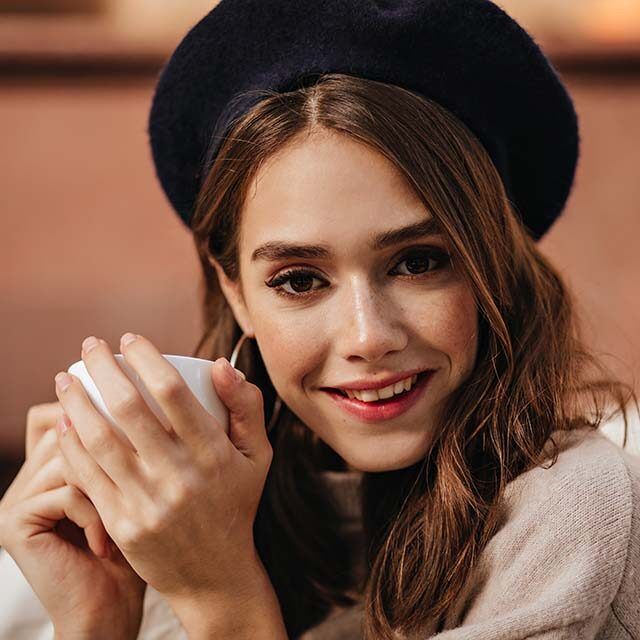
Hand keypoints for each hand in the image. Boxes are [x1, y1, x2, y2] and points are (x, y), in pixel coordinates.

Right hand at [0, 402, 146, 639]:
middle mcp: (31, 476)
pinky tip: (104, 546)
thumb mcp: (136, 486)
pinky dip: (94, 517)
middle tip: (135, 490)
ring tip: (120, 525)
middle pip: (72, 431)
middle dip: (111, 459)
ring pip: (71, 458)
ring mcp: (18, 498)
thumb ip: (128, 446)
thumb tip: (145, 397)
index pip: (69, 415)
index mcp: (55, 465)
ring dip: (107, 490)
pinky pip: (65, 492)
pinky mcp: (14, 524)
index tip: (137, 448)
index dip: (101, 422)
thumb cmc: (138, 545)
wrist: (112, 609)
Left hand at [52, 333, 273, 612]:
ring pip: (100, 440)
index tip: (130, 339)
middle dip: (103, 367)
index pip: (174, 392)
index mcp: (214, 454)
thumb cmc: (235, 504)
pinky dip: (71, 444)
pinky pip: (88, 476)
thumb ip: (246, 407)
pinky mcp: (122, 524)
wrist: (214, 574)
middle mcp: (179, 476)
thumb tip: (221, 365)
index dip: (146, 358)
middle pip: (130, 408)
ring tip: (64, 378)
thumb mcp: (258, 456)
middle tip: (91, 345)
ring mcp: (147, 502)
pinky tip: (63, 421)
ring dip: (76, 401)